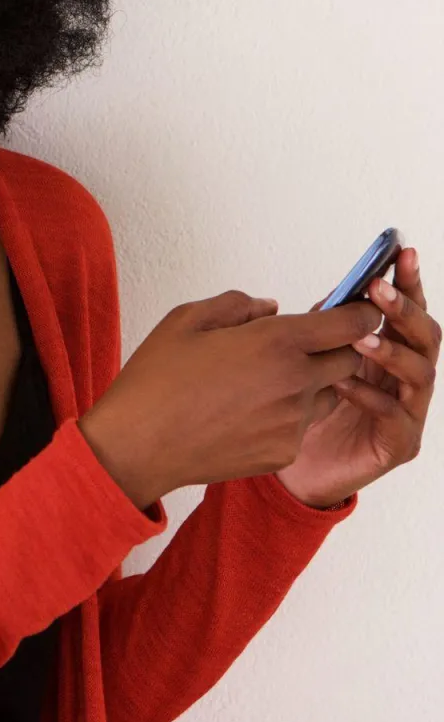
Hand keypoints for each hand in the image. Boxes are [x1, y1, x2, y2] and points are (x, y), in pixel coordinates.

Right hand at [79, 288, 382, 510]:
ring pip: (327, 394)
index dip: (361, 312)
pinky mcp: (283, 452)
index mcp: (276, 342)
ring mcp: (293, 422)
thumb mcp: (187, 318)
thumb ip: (238, 304)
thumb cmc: (156, 379)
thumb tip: (271, 308)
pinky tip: (245, 411)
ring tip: (262, 381)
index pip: (352, 323)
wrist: (138, 445)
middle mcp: (295, 382)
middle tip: (299, 344)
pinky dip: (286, 414)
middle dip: (336, 348)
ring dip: (310, 382)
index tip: (353, 309)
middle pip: (351, 360)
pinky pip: (301, 425)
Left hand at [275, 247, 437, 507]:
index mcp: (391, 351)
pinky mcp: (399, 444)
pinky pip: (395, 416)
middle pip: (425, 336)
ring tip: (361, 338)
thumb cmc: (309, 409)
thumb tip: (336, 293)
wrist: (295, 469)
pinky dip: (370, 396)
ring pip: (420, 373)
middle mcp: (407, 378)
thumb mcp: (313, 359)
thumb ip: (329, 328)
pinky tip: (343, 384)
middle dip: (404, 309)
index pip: (408, 311)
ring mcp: (408, 411)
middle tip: (379, 289)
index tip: (404, 252)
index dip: (410, 282)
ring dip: (391, 350)